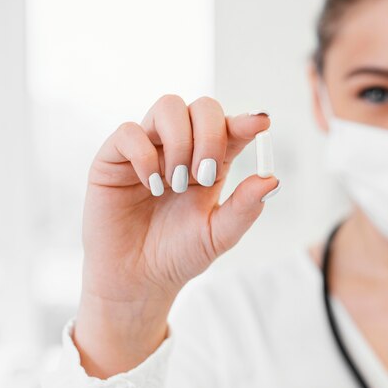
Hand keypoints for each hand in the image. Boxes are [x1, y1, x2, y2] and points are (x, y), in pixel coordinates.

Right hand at [74, 95, 278, 377]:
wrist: (138, 281)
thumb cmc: (179, 255)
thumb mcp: (218, 235)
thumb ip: (244, 207)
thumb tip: (272, 179)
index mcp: (211, 162)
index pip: (231, 127)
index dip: (246, 121)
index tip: (261, 123)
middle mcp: (182, 148)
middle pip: (202, 107)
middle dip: (211, 135)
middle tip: (205, 175)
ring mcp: (149, 149)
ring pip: (168, 106)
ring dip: (179, 142)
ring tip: (177, 183)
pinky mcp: (114, 158)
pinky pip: (129, 132)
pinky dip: (145, 156)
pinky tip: (151, 186)